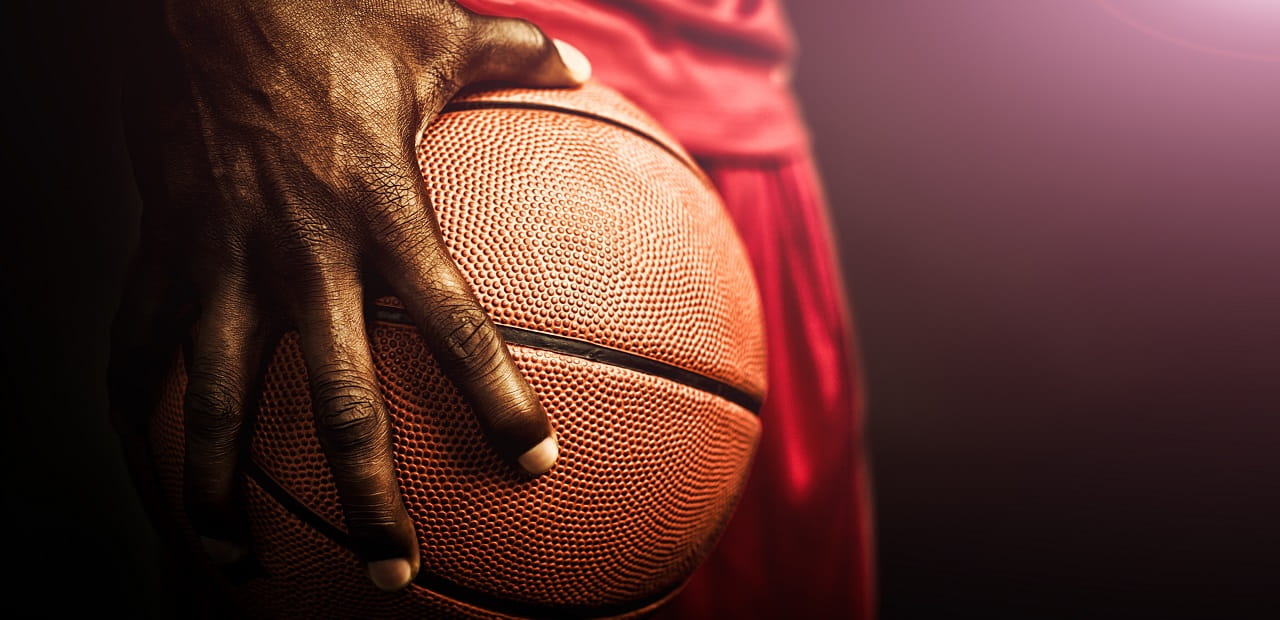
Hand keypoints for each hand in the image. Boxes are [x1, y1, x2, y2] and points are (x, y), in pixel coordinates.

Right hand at [107, 0, 590, 591]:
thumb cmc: (324, 12)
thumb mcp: (431, 30)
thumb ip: (511, 57)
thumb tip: (579, 62)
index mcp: (386, 214)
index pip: (456, 326)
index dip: (497, 399)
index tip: (533, 462)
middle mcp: (304, 255)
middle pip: (339, 403)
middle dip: (368, 496)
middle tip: (394, 570)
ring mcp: (223, 262)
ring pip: (217, 402)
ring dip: (222, 492)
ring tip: (237, 561)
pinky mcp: (162, 253)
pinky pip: (137, 348)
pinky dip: (137, 415)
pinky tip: (150, 470)